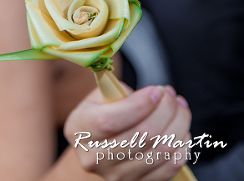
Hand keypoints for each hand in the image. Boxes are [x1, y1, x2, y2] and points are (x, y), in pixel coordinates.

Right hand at [65, 84, 191, 180]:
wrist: (98, 148)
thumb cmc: (99, 114)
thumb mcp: (98, 98)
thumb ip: (120, 93)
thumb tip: (154, 95)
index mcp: (79, 130)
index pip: (109, 121)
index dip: (139, 105)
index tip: (156, 90)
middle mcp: (94, 158)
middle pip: (141, 136)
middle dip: (165, 110)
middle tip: (171, 95)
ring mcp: (117, 176)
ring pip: (161, 150)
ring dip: (179, 124)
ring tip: (179, 107)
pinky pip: (171, 165)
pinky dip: (181, 145)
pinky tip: (179, 129)